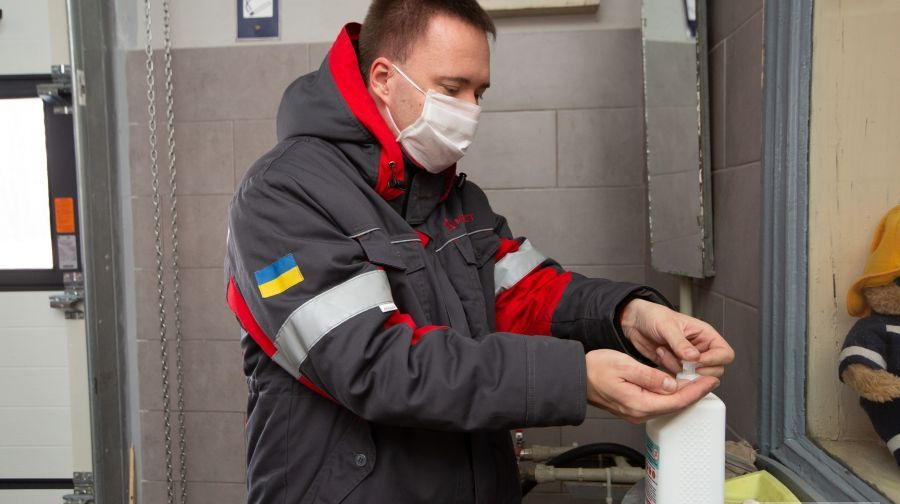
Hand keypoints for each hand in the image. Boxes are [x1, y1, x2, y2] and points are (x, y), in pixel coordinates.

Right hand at [585, 349, 719, 422]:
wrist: (576, 378)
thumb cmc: (595, 370)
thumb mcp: (625, 365)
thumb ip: (650, 376)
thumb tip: (671, 384)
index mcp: (640, 403)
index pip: (677, 399)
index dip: (696, 390)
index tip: (710, 381)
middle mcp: (639, 412)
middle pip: (675, 405)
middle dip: (694, 392)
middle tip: (710, 380)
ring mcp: (636, 412)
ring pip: (667, 404)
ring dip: (683, 394)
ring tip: (698, 382)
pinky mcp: (633, 407)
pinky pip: (658, 403)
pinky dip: (671, 395)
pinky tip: (676, 386)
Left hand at [620, 299, 734, 376]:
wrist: (635, 322)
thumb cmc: (653, 316)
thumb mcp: (667, 325)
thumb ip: (680, 342)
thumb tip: (694, 357)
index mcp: (705, 335)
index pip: (725, 354)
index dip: (714, 360)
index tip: (696, 360)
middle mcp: (700, 349)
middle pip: (715, 370)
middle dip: (696, 370)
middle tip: (681, 362)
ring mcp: (688, 360)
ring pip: (696, 377)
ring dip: (678, 368)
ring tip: (665, 352)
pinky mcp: (676, 367)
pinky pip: (679, 378)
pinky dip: (668, 371)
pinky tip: (660, 356)